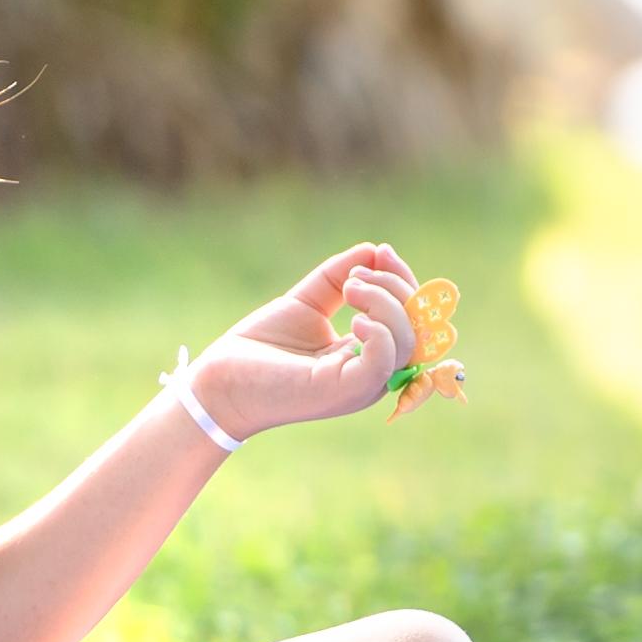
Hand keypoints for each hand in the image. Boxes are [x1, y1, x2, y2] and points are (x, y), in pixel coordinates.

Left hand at [190, 245, 428, 439]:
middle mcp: (374, 372)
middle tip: (356, 275)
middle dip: (397, 287)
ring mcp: (363, 385)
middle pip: (419, 327)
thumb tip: (376, 250)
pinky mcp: (346, 391)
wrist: (222, 378)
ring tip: (350, 288)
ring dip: (386, 302)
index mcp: (369, 354)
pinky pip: (385, 361)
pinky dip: (380, 331)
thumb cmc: (262, 346)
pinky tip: (354, 318)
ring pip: (408, 341)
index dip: (404, 280)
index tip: (381, 252)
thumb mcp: (309, 301)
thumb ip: (340, 277)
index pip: (412, 317)